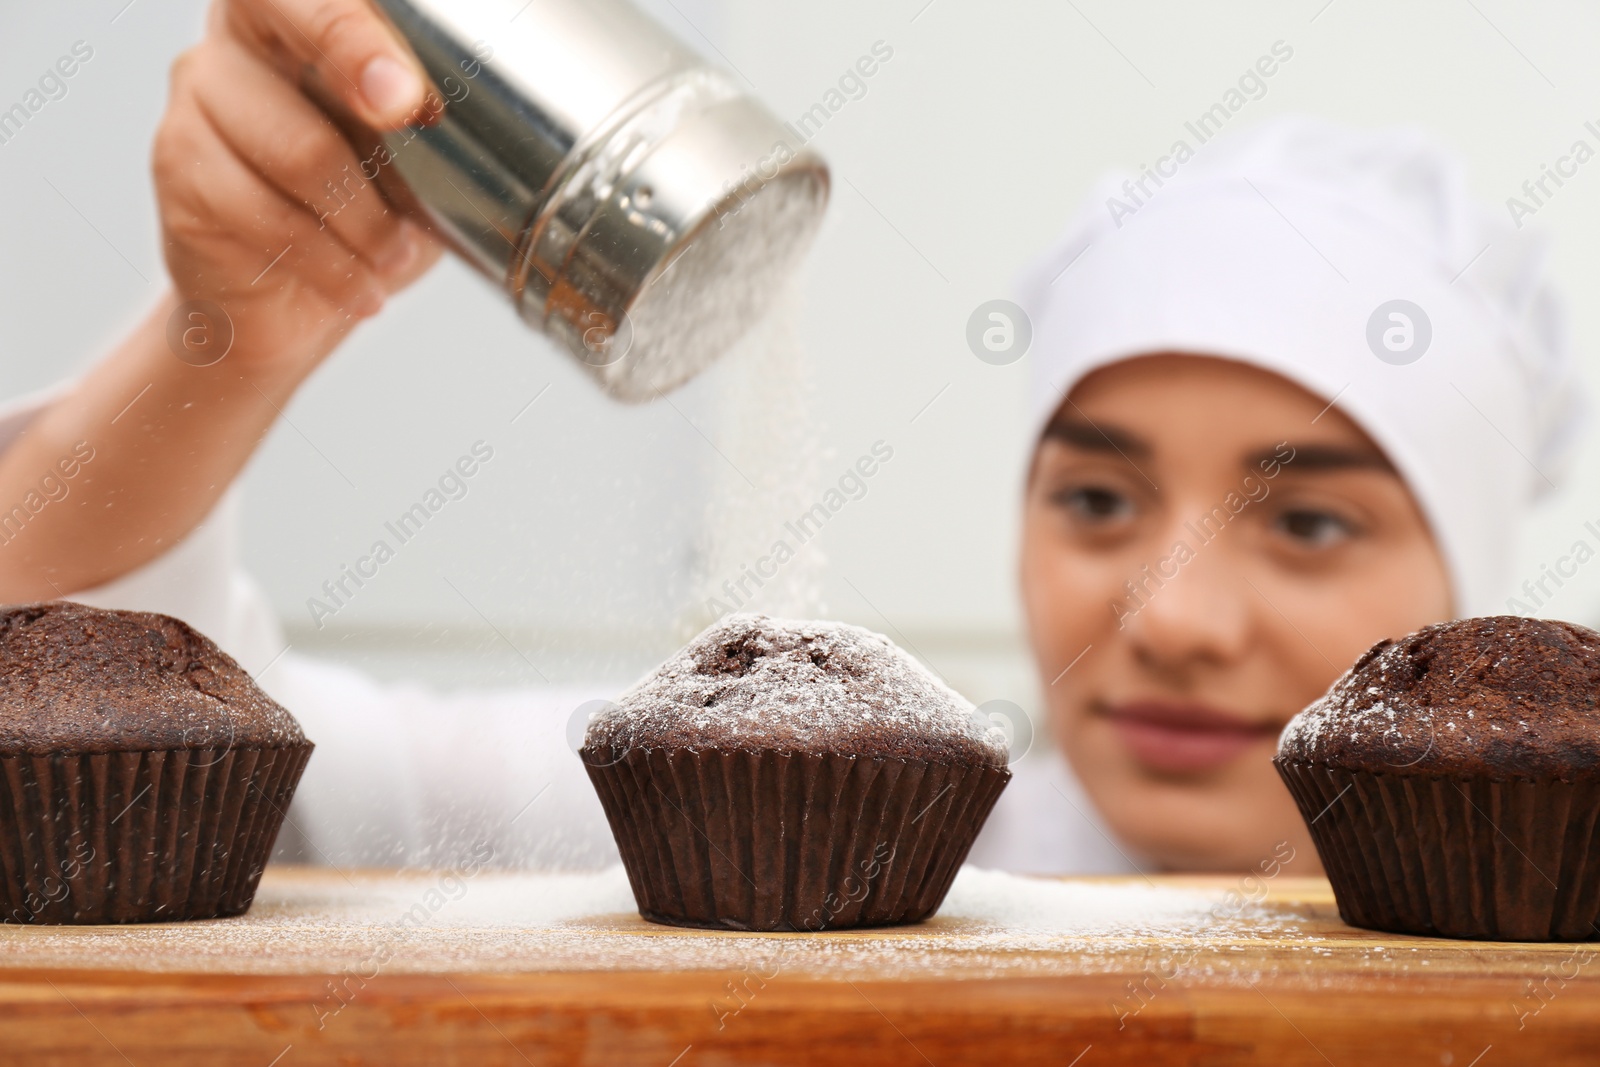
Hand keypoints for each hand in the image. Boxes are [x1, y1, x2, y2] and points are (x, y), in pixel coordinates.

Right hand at [153, 0, 443, 389]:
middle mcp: (236, 40)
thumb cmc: (358, 220)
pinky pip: (269, 217)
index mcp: (298, 18)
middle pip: (287, 16)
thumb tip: (455, 120)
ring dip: (367, 220)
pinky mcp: (179, 169)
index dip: (356, 28)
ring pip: (297, 148)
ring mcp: (197, 99)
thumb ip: (426, 128)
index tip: (408, 85)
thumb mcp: (415, 170)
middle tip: (410, 114)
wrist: (285, 307)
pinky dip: (333, 265)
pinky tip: (363, 290)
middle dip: (359, 61)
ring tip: (397, 258)